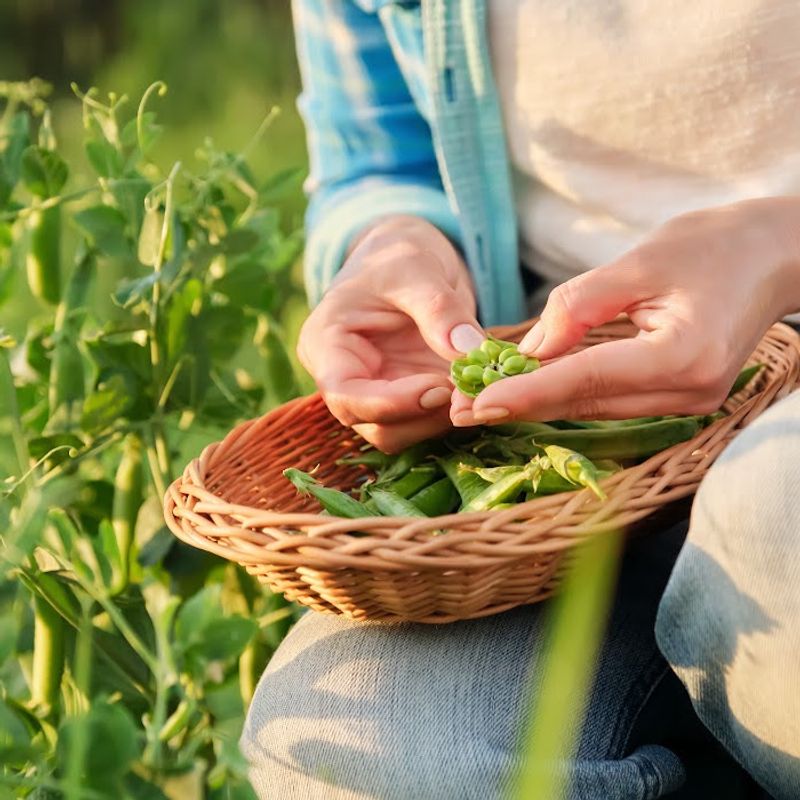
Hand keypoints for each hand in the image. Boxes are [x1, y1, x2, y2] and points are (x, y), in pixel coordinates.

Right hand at [299, 216, 484, 450]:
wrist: (405, 257)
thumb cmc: (396, 253)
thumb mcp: (414, 266)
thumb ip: (438, 307)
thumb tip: (468, 349)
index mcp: (326, 345)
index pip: (344, 395)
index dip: (389, 403)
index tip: (437, 388)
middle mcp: (345, 379)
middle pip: (374, 426)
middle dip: (422, 415)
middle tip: (468, 390)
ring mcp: (375, 394)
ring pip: (402, 434)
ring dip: (441, 420)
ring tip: (476, 385)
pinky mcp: (405, 400)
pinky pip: (426, 422)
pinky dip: (453, 413)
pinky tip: (477, 387)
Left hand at [452, 198, 799, 424]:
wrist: (776, 255)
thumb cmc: (713, 245)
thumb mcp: (638, 261)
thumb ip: (579, 305)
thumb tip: (530, 349)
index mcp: (681, 355)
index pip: (587, 379)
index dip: (527, 393)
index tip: (476, 404)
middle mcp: (688, 391)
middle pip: (586, 403)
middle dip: (521, 406)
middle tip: (461, 409)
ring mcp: (691, 402)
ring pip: (596, 408)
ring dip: (539, 405)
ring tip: (481, 403)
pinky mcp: (683, 397)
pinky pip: (613, 401)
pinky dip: (570, 396)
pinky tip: (531, 392)